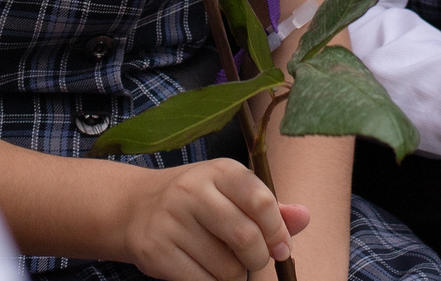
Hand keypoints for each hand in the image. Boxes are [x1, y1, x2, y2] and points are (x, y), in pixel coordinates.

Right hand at [117, 157, 305, 280]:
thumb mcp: (231, 193)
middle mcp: (193, 190)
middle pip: (246, 238)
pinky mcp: (156, 250)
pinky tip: (205, 273)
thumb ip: (269, 208)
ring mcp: (171, 220)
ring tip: (222, 263)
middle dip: (258, 259)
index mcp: (220, 171)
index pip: (261, 202)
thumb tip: (305, 217)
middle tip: (252, 260)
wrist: (135, 208)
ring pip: (226, 268)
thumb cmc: (197, 202)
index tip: (280, 247)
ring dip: (234, 276)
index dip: (277, 232)